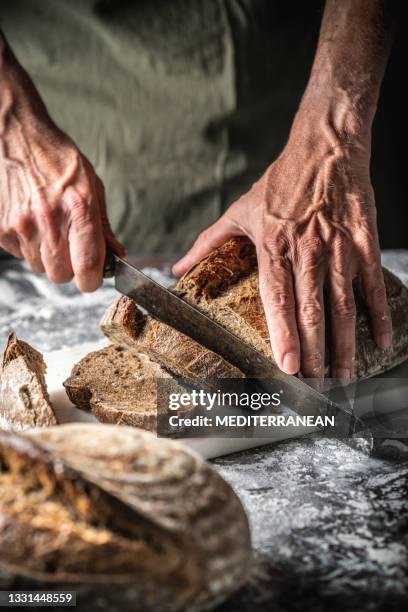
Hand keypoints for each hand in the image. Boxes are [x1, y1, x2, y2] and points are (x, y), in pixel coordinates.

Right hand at [0, 36, 125, 290]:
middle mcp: (48, 221)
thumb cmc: (59, 161)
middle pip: (61, 275)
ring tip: (49, 228)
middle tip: (71, 248)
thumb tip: (116, 255)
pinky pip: (19, 254)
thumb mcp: (92, 186)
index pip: (88, 268)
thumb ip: (103, 226)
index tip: (93, 277)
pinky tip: (31, 221)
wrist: (17, 136)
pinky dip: (28, 245)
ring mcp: (21, 226)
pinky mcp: (0, 228)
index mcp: (79, 210)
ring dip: (47, 256)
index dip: (93, 280)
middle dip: (69, 268)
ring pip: (39, 267)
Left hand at [173, 103, 392, 379]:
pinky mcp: (364, 244)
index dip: (284, 335)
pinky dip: (377, 316)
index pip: (278, 300)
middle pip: (312, 312)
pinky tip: (378, 341)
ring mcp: (339, 249)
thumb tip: (178, 268)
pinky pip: (372, 287)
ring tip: (342, 374)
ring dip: (344, 345)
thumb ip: (209, 243)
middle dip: (314, 353)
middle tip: (315, 383)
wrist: (325, 148)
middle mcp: (307, 252)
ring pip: (343, 307)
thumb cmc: (281, 182)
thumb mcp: (239, 210)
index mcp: (274, 247)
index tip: (287, 365)